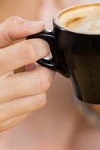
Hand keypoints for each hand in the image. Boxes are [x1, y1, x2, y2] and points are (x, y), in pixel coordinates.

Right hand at [0, 16, 53, 130]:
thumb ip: (10, 30)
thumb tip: (38, 26)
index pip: (28, 52)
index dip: (42, 44)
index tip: (40, 44)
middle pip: (41, 80)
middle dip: (45, 68)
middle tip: (37, 61)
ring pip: (40, 97)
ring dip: (39, 83)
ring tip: (27, 74)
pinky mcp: (3, 123)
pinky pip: (31, 108)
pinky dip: (31, 96)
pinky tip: (19, 88)